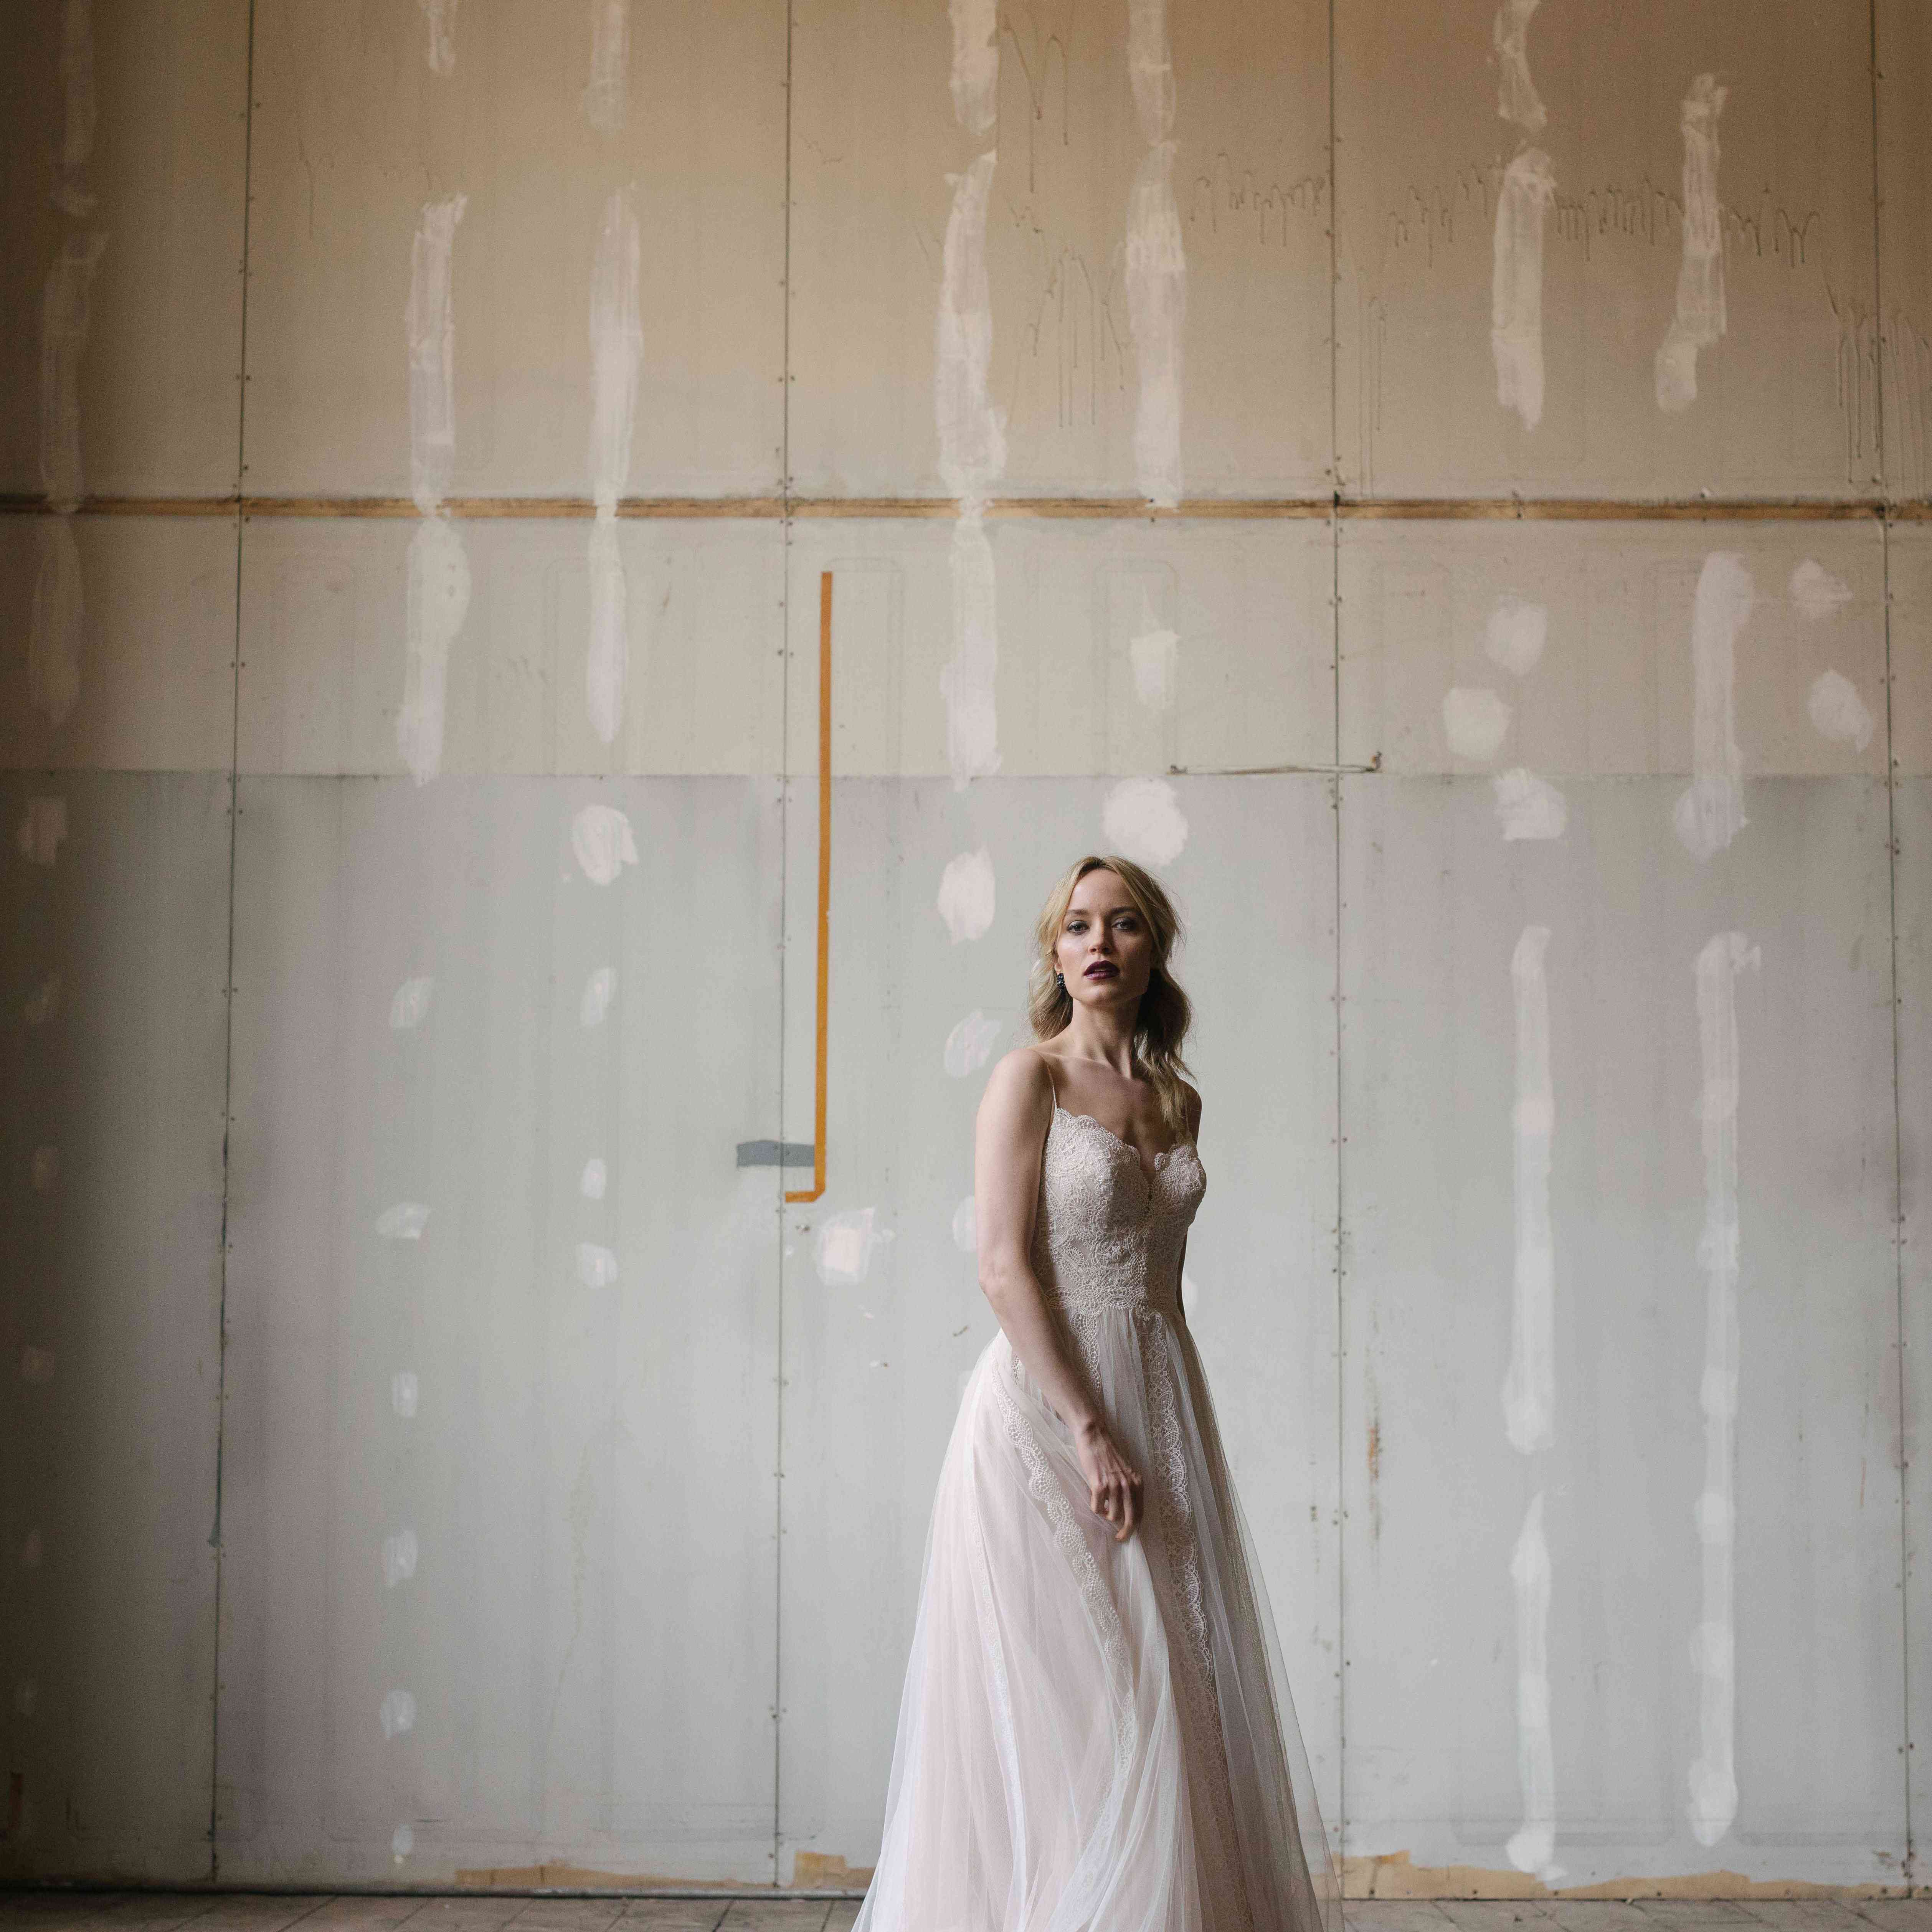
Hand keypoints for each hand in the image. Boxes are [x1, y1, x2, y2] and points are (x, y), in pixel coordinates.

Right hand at [1074, 1416, 1142, 1541]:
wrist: (1094, 1437)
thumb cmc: (1108, 1454)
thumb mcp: (1125, 1471)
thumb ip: (1128, 1488)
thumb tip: (1125, 1511)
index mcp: (1137, 1482)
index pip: (1140, 1512)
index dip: (1135, 1527)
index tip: (1128, 1534)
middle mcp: (1128, 1485)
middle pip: (1130, 1519)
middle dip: (1125, 1533)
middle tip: (1119, 1538)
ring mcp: (1114, 1485)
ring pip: (1111, 1515)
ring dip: (1105, 1514)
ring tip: (1101, 1505)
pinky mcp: (1099, 1485)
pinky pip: (1097, 1507)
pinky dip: (1095, 1508)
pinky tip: (1094, 1500)